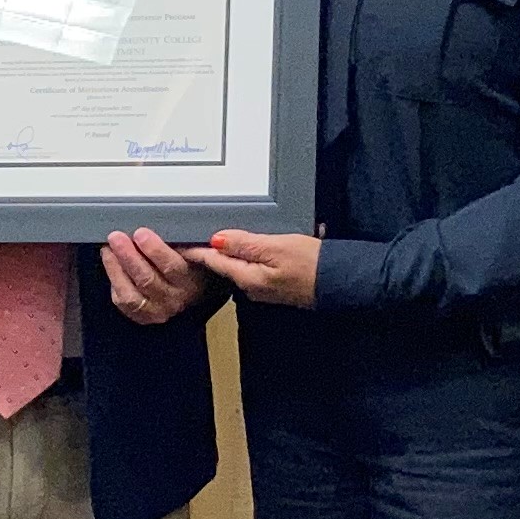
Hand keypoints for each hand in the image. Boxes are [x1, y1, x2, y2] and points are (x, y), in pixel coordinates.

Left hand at [101, 227, 201, 325]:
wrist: (191, 293)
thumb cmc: (188, 265)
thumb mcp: (189, 252)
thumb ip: (175, 242)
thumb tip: (148, 225)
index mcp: (188, 280)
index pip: (171, 267)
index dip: (154, 250)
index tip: (140, 233)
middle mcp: (173, 299)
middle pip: (147, 280)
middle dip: (129, 256)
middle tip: (116, 237)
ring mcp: (156, 311)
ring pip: (131, 295)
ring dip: (116, 269)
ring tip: (108, 249)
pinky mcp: (141, 317)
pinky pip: (122, 302)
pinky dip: (114, 281)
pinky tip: (110, 262)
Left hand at [188, 230, 319, 307]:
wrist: (342, 282)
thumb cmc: (312, 264)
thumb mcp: (276, 247)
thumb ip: (245, 243)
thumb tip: (216, 239)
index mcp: (248, 278)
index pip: (213, 261)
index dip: (195, 249)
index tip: (178, 239)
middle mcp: (251, 287)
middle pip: (223, 264)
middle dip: (209, 249)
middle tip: (192, 231)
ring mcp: (263, 288)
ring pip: (238, 266)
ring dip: (228, 251)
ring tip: (216, 233)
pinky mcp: (275, 284)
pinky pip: (253, 267)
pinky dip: (246, 254)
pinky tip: (248, 243)